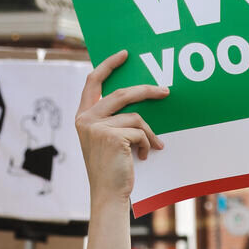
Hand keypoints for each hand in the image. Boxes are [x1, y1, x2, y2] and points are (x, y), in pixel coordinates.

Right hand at [75, 50, 168, 201]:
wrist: (108, 193)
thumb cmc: (112, 168)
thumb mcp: (107, 139)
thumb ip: (113, 120)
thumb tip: (139, 100)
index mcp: (83, 116)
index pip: (93, 81)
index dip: (109, 65)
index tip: (125, 55)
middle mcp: (86, 119)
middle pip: (122, 93)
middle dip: (146, 90)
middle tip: (165, 91)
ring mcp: (96, 126)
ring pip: (136, 117)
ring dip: (149, 133)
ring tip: (152, 147)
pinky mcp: (111, 136)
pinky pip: (141, 132)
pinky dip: (147, 144)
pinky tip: (143, 157)